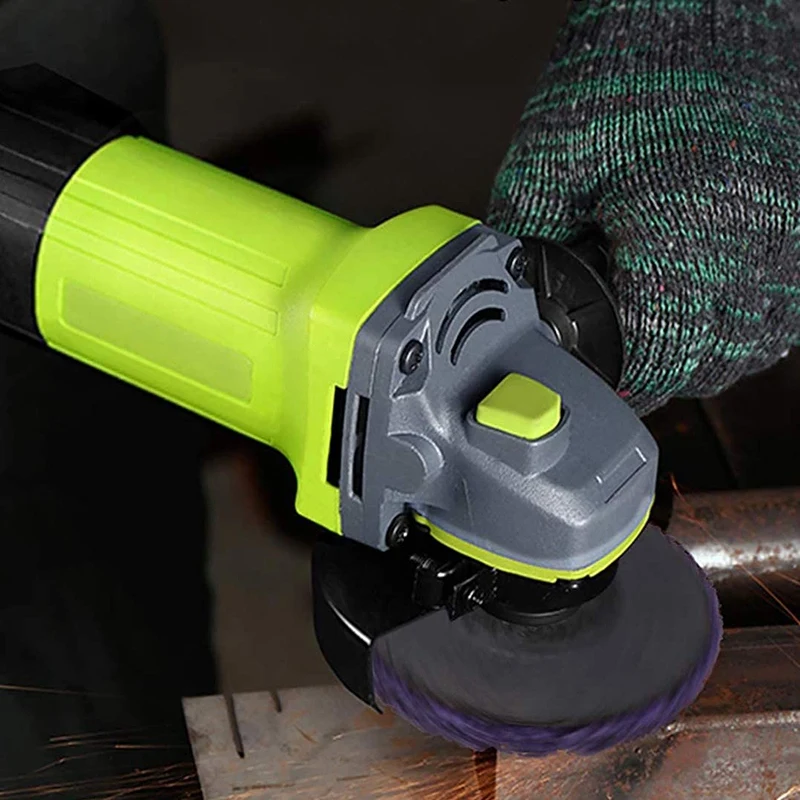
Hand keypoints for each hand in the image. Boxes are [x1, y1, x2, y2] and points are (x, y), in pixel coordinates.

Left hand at [488, 0, 798, 414]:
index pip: (664, 350)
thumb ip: (527, 231)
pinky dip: (748, 321)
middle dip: (666, 371)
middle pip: (716, 357)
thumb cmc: (634, 66)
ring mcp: (790, 232)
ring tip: (667, 337)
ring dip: (710, 353)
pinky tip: (712, 304)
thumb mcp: (553, 151)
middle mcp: (752, 238)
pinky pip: (787, 303)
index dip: (629, 382)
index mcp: (681, 226)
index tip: (605, 386)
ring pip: (760, 340)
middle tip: (629, 363)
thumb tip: (512, 291)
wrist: (714, 8)